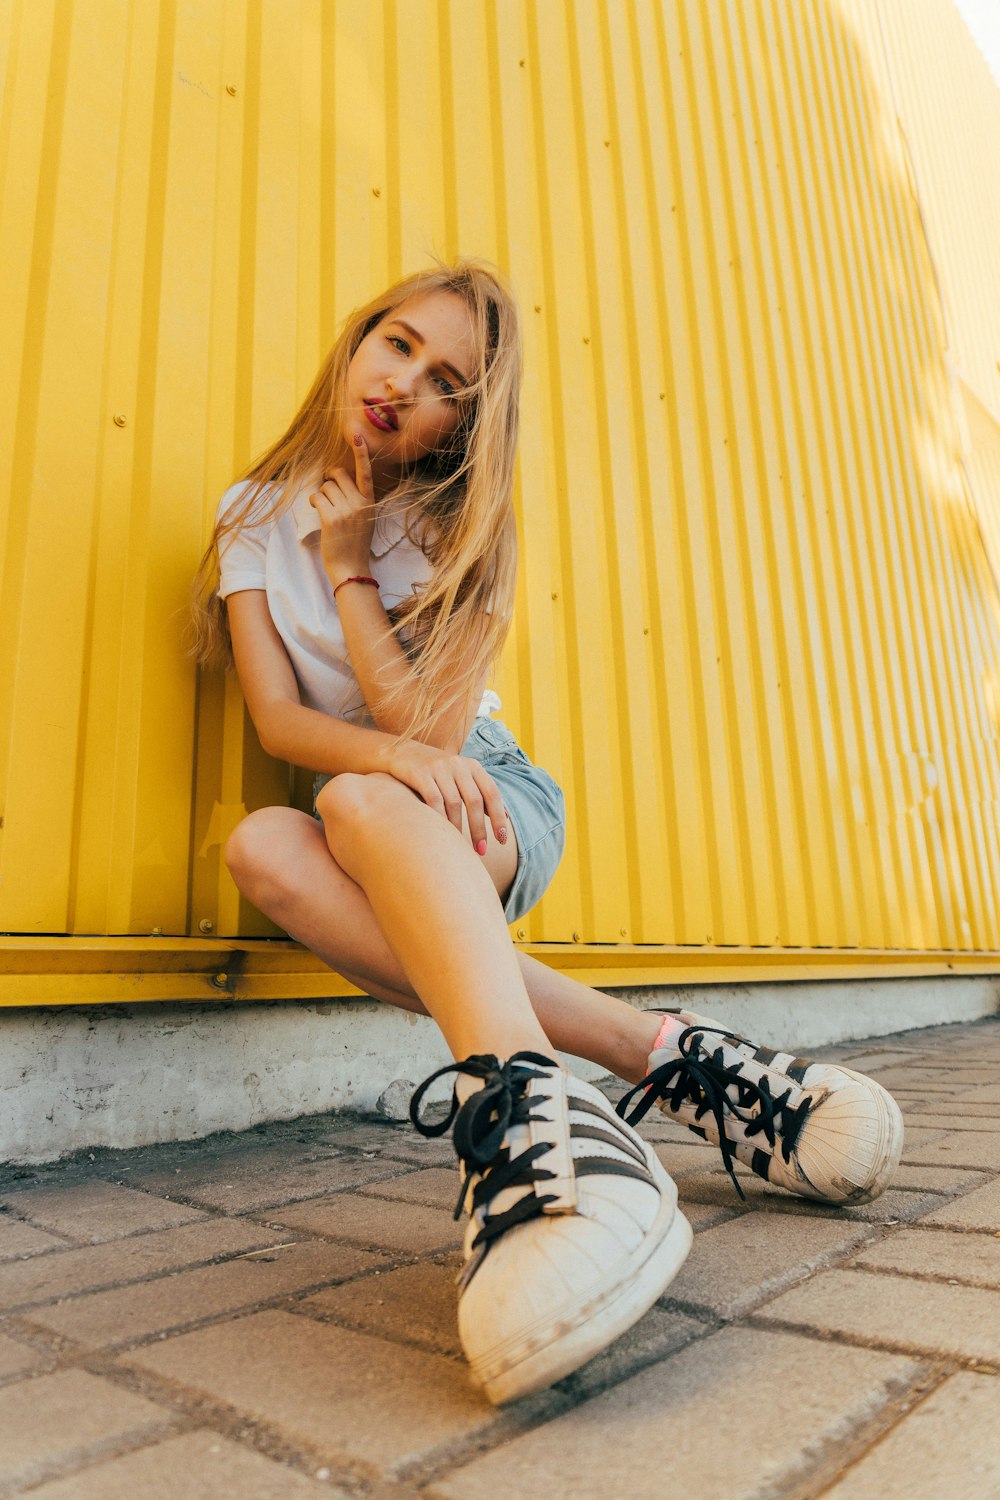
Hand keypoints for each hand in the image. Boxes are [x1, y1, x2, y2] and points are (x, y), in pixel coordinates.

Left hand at [309, 429, 376, 579]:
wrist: (351, 568)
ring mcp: (346, 510)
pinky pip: (317, 497)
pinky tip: (317, 510)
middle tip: (327, 492)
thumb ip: (356, 499)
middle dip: (329, 480)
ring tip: (324, 509)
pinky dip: (313, 501)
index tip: (357, 435)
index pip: (366, 472)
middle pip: (338, 475)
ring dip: (321, 495)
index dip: (361, 452)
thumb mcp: (363, 519)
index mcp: (369, 502)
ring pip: (326, 486)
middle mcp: (360, 503)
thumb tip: (337, 479)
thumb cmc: (354, 544)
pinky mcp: (332, 518)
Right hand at [379, 740, 508, 853]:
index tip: (502, 840)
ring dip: (458, 827)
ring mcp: (439, 768)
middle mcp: (458, 764)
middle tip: (480, 850)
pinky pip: (433, 800)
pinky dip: (439, 818)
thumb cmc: (437, 772)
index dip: (499, 817)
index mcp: (473, 766)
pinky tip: (441, 833)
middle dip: (479, 828)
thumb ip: (481, 793)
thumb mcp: (462, 777)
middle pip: (474, 800)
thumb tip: (506, 817)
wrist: (402, 752)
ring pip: (454, 802)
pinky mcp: (420, 773)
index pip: (492, 792)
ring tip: (459, 845)